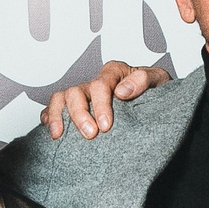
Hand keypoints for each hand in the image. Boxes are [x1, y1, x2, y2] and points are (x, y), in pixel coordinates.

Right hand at [41, 61, 170, 139]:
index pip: (100, 84)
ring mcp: (83, 95)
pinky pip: (55, 108)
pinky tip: (52, 131)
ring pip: (61, 98)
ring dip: (59, 116)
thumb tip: (122, 91)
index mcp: (114, 72)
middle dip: (80, 114)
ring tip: (59, 135)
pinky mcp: (76, 108)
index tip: (106, 125)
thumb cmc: (155, 90)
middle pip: (76, 92)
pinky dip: (49, 116)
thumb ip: (144, 80)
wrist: (156, 100)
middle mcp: (94, 82)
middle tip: (90, 134)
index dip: (101, 104)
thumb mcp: (158, 80)